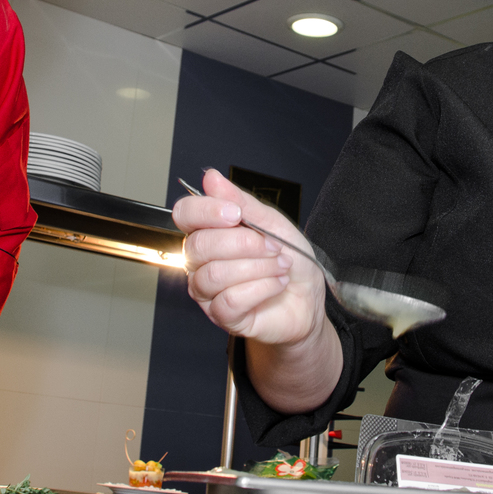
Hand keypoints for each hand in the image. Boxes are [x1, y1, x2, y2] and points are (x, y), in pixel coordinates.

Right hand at [173, 169, 326, 346]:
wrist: (308, 296)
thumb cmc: (288, 258)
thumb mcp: (271, 222)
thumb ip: (241, 201)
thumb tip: (210, 177)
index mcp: (208, 232)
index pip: (184, 215)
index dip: (206, 211)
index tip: (236, 214)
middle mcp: (200, 262)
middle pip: (198, 246)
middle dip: (244, 243)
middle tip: (273, 245)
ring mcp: (208, 291)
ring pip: (214, 275)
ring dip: (257, 267)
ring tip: (280, 265)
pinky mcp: (223, 316)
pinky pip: (229, 301)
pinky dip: (261, 289)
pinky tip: (276, 284)